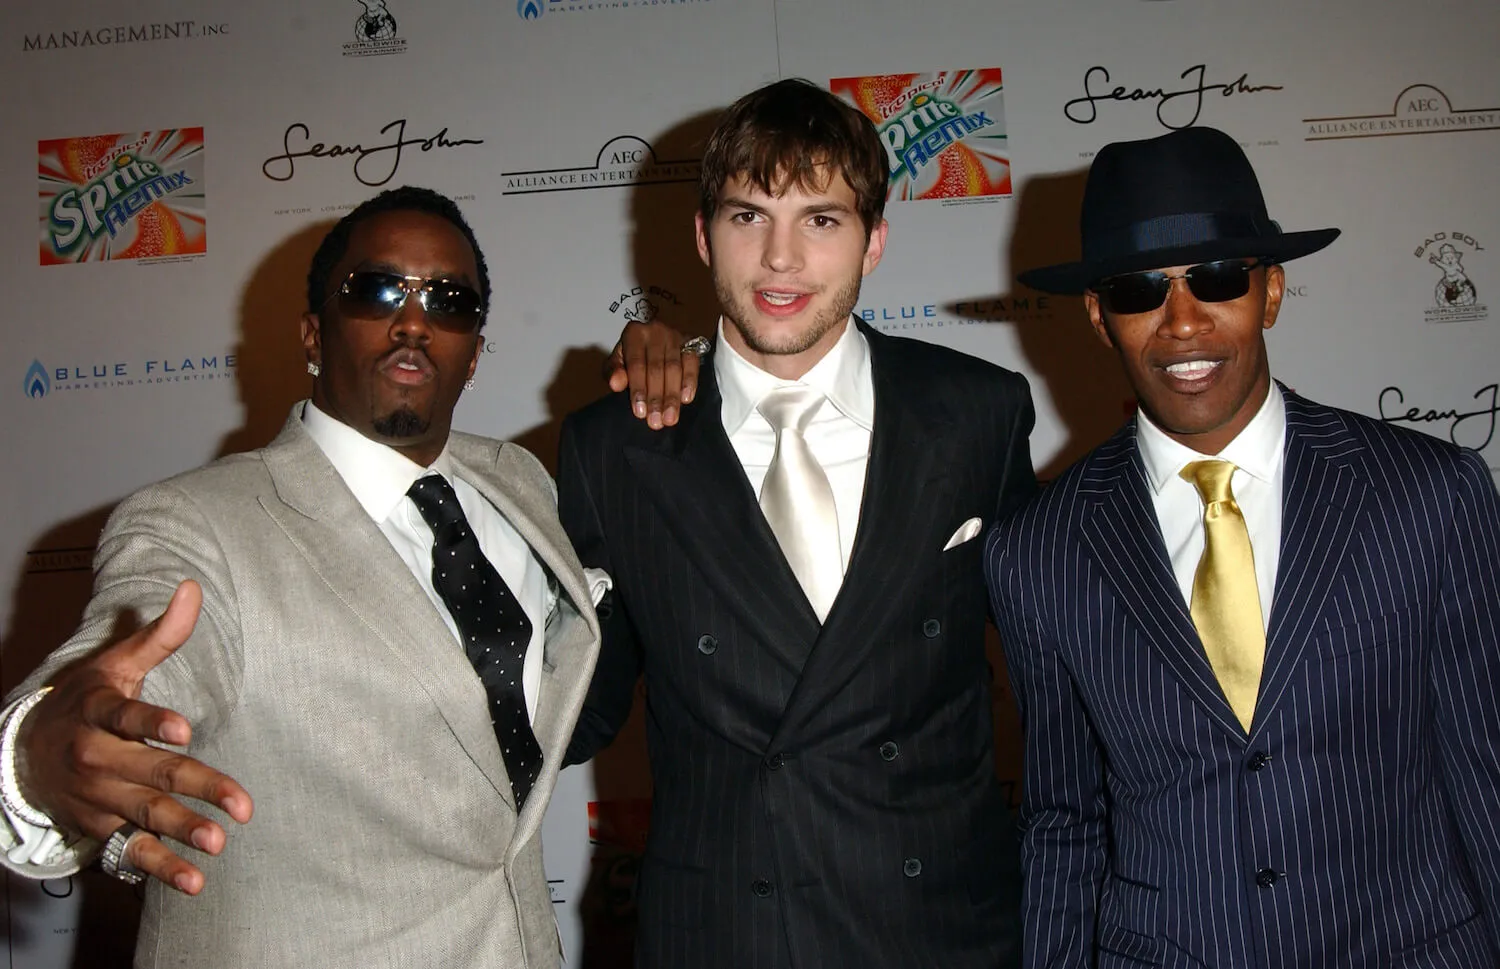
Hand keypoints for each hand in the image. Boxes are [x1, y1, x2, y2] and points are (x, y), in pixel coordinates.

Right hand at [17, 580, 252, 894]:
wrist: (25, 750)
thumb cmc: (86, 699)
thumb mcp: (115, 663)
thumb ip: (160, 634)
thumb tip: (192, 587)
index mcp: (99, 713)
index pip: (126, 716)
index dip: (153, 722)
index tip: (183, 730)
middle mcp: (97, 759)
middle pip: (151, 774)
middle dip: (197, 788)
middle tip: (240, 805)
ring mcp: (98, 797)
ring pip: (145, 814)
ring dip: (182, 830)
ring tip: (220, 842)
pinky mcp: (102, 826)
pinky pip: (132, 850)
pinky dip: (161, 868)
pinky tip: (194, 881)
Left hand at [605, 319, 702, 428]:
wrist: (650, 338)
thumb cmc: (632, 354)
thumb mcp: (616, 361)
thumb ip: (613, 372)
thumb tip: (616, 384)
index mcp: (634, 333)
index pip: (636, 364)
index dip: (639, 389)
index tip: (640, 412)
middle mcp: (655, 331)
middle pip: (657, 368)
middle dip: (657, 398)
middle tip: (656, 421)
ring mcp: (675, 336)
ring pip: (675, 368)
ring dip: (672, 396)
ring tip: (670, 417)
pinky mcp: (690, 342)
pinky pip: (692, 362)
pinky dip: (690, 381)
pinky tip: (686, 399)